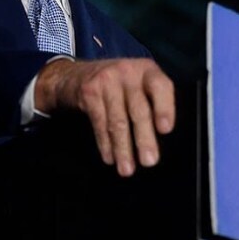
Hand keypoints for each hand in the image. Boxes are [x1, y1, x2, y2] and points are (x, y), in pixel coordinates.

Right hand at [35, 58, 174, 176]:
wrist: (73, 74)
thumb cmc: (117, 84)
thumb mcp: (138, 82)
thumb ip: (152, 101)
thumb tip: (161, 139)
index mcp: (147, 70)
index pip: (160, 86)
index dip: (164, 108)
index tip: (165, 130)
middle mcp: (128, 72)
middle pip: (139, 109)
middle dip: (144, 139)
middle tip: (149, 161)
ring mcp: (107, 81)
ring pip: (118, 121)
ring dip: (123, 149)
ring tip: (127, 169)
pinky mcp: (89, 93)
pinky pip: (100, 124)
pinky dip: (105, 144)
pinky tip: (110, 158)